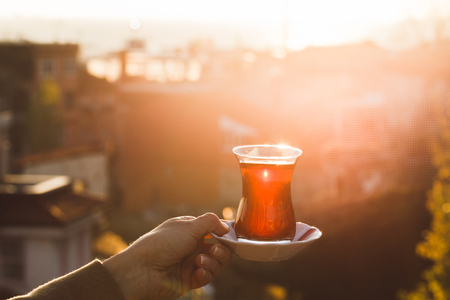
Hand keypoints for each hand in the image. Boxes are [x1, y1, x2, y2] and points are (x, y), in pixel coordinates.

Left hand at [103, 213, 232, 299]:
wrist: (142, 270)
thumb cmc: (162, 243)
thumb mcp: (189, 226)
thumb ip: (211, 223)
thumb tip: (227, 226)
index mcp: (191, 230)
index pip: (215, 230)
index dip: (225, 233)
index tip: (232, 236)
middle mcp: (192, 245)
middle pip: (220, 248)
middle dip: (222, 250)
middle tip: (214, 250)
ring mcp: (191, 263)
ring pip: (216, 263)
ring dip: (213, 262)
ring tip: (200, 261)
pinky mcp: (190, 280)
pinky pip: (207, 277)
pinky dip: (206, 274)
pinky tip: (198, 272)